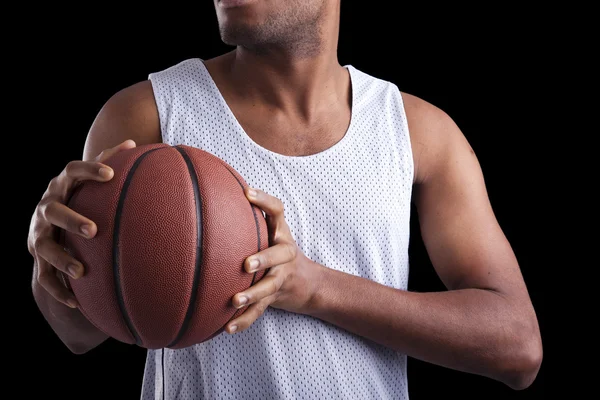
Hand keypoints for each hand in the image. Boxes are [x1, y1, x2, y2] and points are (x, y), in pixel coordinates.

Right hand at [27, 140, 136, 307]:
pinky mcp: (37, 256)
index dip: (90, 170)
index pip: (73, 170)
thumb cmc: (81, 195)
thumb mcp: (91, 179)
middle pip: (53, 210)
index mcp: (63, 185)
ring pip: (45, 247)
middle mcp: (46, 206)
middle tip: (94, 230)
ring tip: (81, 272)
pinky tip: (76, 303)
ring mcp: (39, 233)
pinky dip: (58, 290)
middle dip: (71, 220)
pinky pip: (43, 276)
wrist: (50, 219)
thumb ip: (109, 162)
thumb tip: (133, 144)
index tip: (111, 174)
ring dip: (61, 259)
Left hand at [226, 187, 322, 333]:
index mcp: (281, 232)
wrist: (310, 283)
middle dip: (264, 258)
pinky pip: (260, 310)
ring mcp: (282, 276)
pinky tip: (227, 328)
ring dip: (253, 295)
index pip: (277, 210)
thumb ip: (250, 217)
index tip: (247, 193)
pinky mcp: (276, 297)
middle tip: (247, 264)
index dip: (264, 200)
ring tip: (235, 301)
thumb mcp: (273, 231)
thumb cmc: (279, 251)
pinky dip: (244, 320)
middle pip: (279, 253)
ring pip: (269, 286)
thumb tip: (212, 195)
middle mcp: (285, 252)